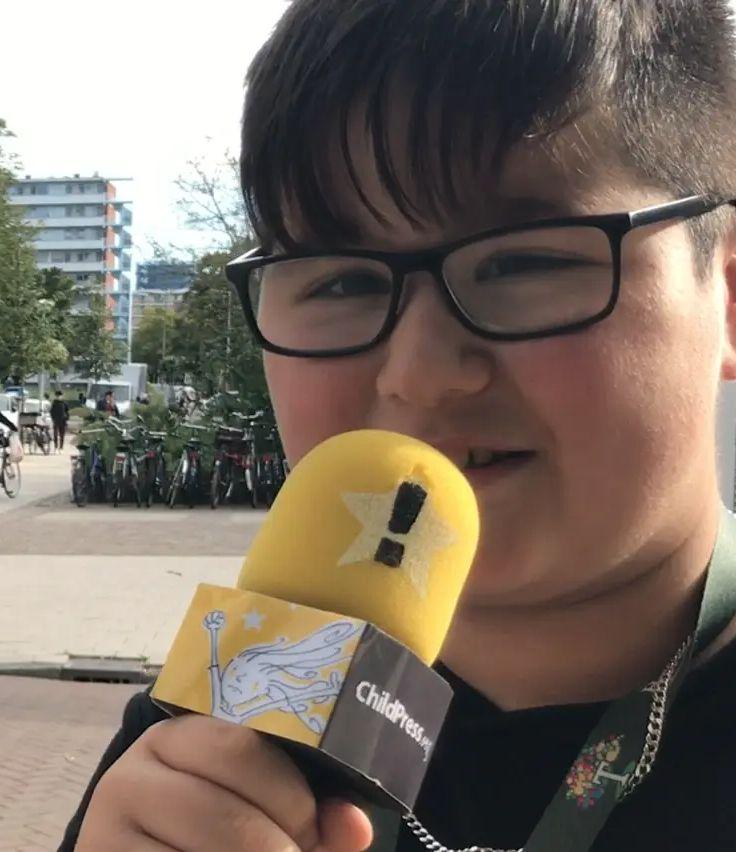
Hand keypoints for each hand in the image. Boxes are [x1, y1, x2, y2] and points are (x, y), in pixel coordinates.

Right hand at [76, 714, 372, 850]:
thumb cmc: (208, 828)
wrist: (139, 850)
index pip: (242, 750)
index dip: (292, 797)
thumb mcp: (255, 808)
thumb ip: (310, 816)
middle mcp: (133, 772)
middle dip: (276, 849)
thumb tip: (357, 826)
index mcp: (179, 736)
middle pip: (223, 814)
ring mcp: (104, 825)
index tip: (314, 829)